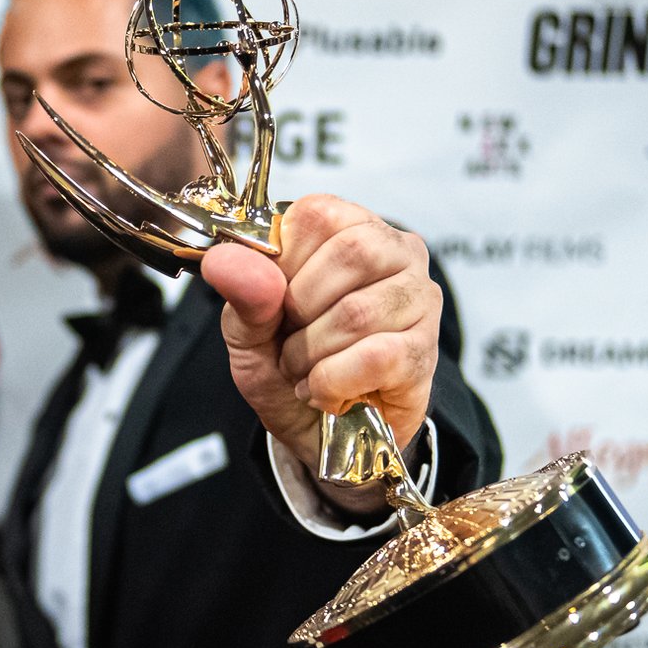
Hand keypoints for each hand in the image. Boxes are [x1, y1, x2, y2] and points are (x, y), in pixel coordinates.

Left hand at [200, 194, 440, 511]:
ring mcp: (418, 300)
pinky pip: (375, 357)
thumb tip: (224, 261)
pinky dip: (332, 382)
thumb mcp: (248, 329)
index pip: (319, 215)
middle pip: (350, 254)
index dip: (283, 263)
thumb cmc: (287, 365)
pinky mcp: (423, 352)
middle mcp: (397, 252)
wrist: (314, 433)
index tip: (272, 301)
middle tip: (288, 342)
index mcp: (349, 228)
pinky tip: (324, 391)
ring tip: (303, 370)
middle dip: (299, 309)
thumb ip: (239, 292)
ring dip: (311, 353)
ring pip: (358, 312)